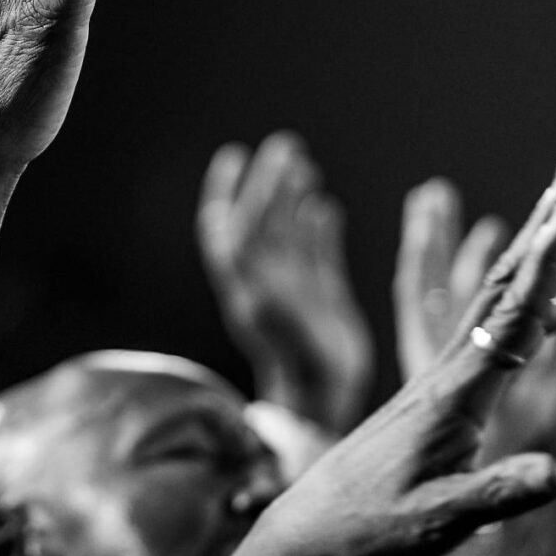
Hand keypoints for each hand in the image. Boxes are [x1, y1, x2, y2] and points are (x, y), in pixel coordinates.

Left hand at [196, 132, 372, 431]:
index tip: (236, 158)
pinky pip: (317, 259)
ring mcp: (294, 295)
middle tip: (287, 147)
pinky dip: (320, 231)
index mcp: (249, 286)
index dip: (229, 193)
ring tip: (304, 164)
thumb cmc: (299, 374)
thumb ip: (252, 275)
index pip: (232, 230)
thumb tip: (228, 228)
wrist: (327, 408)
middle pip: (261, 225)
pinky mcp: (322, 306)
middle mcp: (267, 287)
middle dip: (269, 185)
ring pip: (288, 237)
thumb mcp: (269, 318)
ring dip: (292, 200)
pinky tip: (324, 207)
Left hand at [228, 161, 555, 555]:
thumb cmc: (370, 530)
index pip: (508, 319)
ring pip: (495, 304)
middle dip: (544, 231)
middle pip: (503, 289)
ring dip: (535, 256)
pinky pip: (493, 339)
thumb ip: (496, 495)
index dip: (543, 267)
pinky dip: (530, 310)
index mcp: (452, 396)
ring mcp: (443, 382)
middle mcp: (448, 375)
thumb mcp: (437, 521)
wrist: (311, 532)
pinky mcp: (440, 396)